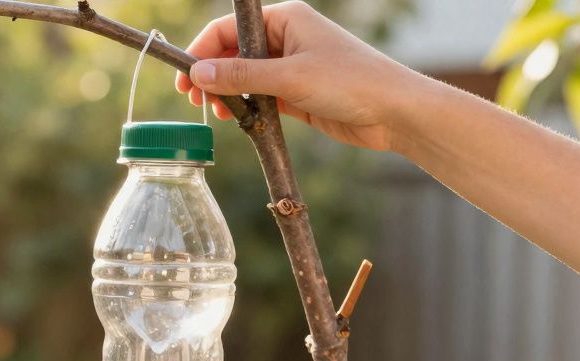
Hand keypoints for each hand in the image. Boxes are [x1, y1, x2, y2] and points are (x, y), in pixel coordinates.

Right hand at [176, 1, 428, 150]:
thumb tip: (198, 74)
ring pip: (246, 78)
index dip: (203, 51)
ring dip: (228, 94)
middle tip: (195, 101)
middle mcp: (287, 38)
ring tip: (217, 114)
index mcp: (285, 19)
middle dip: (213, 75)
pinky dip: (247, 108)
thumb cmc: (350, 82)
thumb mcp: (290, 77)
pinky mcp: (298, 93)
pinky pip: (262, 97)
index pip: (229, 29)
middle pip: (234, 53)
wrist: (394, 111)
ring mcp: (292, 66)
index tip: (185, 78)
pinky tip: (236, 121)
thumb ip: (242, 76)